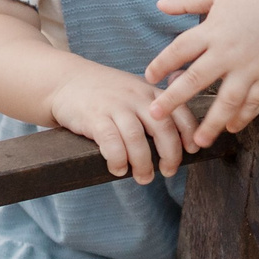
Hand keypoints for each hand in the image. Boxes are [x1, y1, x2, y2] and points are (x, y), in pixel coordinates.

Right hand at [46, 63, 193, 183]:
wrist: (64, 81)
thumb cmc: (104, 92)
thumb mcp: (134, 90)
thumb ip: (155, 106)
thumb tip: (180, 136)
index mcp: (150, 91)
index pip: (179, 110)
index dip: (189, 132)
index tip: (194, 150)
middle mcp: (135, 96)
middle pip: (162, 127)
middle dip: (170, 153)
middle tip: (168, 171)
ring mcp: (114, 106)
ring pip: (136, 138)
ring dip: (143, 163)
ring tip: (144, 178)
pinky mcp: (93, 117)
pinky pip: (111, 142)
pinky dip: (118, 159)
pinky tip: (118, 169)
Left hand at [144, 0, 258, 146]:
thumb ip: (187, 1)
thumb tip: (159, 5)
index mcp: (213, 29)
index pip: (180, 49)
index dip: (162, 64)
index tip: (149, 77)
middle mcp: (229, 51)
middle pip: (197, 79)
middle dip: (174, 99)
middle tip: (155, 116)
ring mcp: (250, 67)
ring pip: (228, 100)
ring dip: (212, 122)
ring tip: (198, 141)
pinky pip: (254, 102)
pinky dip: (243, 117)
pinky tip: (231, 128)